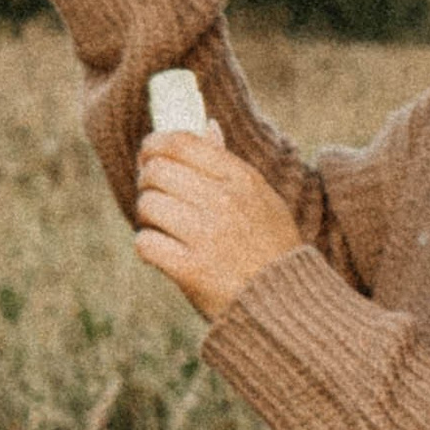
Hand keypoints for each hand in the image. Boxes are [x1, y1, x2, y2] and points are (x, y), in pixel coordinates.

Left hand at [133, 132, 305, 321]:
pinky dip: (147, 247)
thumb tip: (206, 126)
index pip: (181, 143)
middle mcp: (224, 202)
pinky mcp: (190, 270)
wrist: (283, 302)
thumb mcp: (261, 198)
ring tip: (160, 227)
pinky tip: (161, 252)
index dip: (154, 145)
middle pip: (157, 171)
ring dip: (146, 216)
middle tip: (153, 196)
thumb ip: (229, 164)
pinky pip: (146, 243)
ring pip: (148, 205)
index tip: (148, 155)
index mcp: (241, 178)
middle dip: (146, 182)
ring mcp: (206, 235)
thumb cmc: (269, 247)